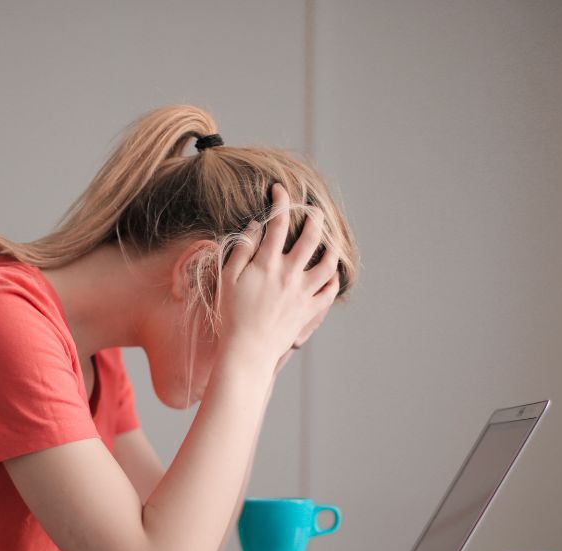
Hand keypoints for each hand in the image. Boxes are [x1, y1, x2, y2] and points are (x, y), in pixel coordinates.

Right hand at [218, 183, 339, 368]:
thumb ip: (242, 250)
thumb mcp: (228, 279)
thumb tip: (257, 227)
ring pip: (328, 263)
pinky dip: (333, 279)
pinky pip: (330, 292)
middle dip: (315, 218)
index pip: (278, 223)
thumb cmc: (231, 315)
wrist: (247, 350)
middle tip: (314, 210)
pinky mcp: (309, 311)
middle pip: (311, 238)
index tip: (280, 189)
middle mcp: (290, 274)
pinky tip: (331, 272)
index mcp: (267, 264)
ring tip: (330, 239)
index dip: (281, 201)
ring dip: (331, 247)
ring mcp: (303, 293)